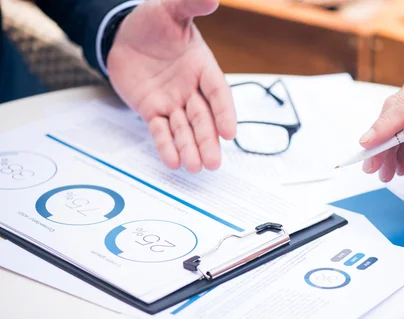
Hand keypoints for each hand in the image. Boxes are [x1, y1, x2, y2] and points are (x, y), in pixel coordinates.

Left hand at [107, 0, 235, 172]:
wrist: (123, 33)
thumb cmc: (153, 22)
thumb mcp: (171, 10)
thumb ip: (190, 5)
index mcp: (202, 67)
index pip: (217, 92)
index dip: (224, 112)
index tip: (229, 133)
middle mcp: (191, 89)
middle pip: (202, 118)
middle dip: (207, 140)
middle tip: (213, 162)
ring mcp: (172, 102)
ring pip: (183, 129)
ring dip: (189, 148)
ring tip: (194, 167)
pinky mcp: (152, 110)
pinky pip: (160, 130)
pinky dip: (166, 145)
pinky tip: (172, 161)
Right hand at [360, 64, 403, 181]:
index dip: (386, 124)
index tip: (368, 144)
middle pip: (398, 109)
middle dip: (382, 142)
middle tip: (374, 168)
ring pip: (393, 114)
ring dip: (386, 145)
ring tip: (388, 170)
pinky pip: (396, 117)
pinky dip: (393, 141)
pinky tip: (397, 160)